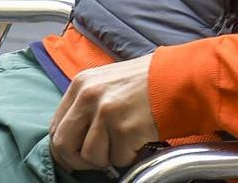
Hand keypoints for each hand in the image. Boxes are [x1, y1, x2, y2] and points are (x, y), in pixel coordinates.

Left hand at [50, 54, 159, 169]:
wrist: (181, 77)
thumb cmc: (148, 81)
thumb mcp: (109, 81)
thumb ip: (87, 103)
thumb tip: (74, 135)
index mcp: (81, 84)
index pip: (56, 127)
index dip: (65, 148)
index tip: (76, 156)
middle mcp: (89, 97)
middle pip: (64, 145)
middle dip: (80, 160)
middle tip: (98, 158)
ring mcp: (106, 113)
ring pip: (91, 156)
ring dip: (110, 156)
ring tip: (127, 140)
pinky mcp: (125, 129)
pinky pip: (118, 158)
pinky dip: (130, 155)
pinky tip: (140, 138)